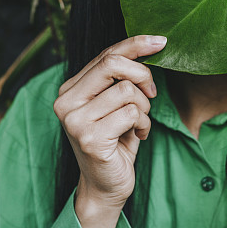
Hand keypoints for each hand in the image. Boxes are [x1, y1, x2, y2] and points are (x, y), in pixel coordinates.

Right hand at [53, 35, 164, 227]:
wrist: (106, 185)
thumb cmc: (116, 139)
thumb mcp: (116, 102)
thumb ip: (121, 76)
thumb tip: (151, 43)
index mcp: (70, 89)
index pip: (106, 55)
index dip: (135, 44)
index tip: (160, 41)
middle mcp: (66, 102)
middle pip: (113, 65)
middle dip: (142, 76)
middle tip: (151, 94)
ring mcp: (75, 121)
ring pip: (127, 91)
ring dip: (144, 108)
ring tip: (138, 124)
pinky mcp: (90, 139)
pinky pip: (132, 114)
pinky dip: (143, 125)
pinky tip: (136, 136)